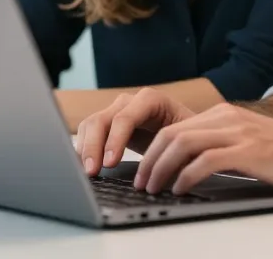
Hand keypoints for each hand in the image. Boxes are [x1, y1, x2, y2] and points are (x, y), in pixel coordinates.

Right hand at [74, 87, 195, 175]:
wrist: (184, 133)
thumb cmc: (188, 137)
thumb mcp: (185, 141)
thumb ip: (174, 150)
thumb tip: (163, 170)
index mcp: (151, 100)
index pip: (125, 117)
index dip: (115, 140)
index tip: (111, 163)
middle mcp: (129, 102)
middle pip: (102, 120)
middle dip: (94, 147)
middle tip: (92, 172)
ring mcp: (116, 111)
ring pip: (90, 125)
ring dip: (85, 149)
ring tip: (88, 173)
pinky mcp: (107, 125)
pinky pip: (87, 133)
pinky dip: (83, 150)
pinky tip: (84, 167)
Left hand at [134, 102, 272, 194]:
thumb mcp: (249, 141)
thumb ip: (223, 145)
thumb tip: (191, 166)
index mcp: (226, 113)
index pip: (176, 127)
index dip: (154, 150)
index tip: (143, 170)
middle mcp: (228, 117)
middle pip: (173, 133)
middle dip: (150, 159)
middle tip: (140, 182)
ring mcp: (238, 132)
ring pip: (183, 144)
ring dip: (161, 168)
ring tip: (153, 188)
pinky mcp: (248, 151)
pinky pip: (205, 161)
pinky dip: (186, 176)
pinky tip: (180, 189)